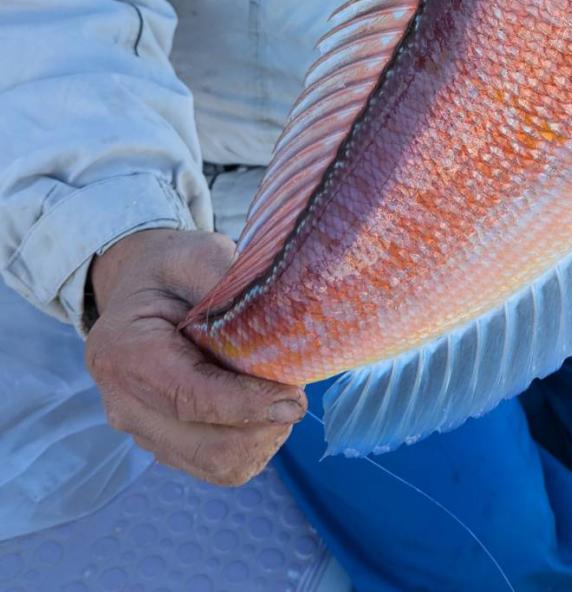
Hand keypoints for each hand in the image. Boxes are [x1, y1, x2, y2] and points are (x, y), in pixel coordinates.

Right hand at [86, 229, 306, 485]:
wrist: (137, 288)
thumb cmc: (169, 270)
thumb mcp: (194, 255)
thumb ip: (226, 281)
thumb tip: (280, 312)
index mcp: (125, 351)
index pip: (191, 397)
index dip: (247, 404)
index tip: (293, 397)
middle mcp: (125, 403)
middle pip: (208, 445)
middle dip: (264, 426)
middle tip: (296, 394)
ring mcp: (141, 431)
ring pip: (216, 464)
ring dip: (262, 439)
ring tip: (280, 398)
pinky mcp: (162, 444)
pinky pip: (214, 465)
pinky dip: (250, 445)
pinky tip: (261, 409)